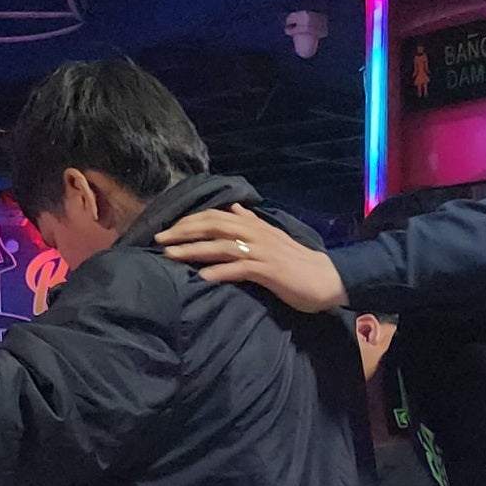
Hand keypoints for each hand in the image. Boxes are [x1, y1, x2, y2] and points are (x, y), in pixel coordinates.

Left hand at [156, 204, 347, 312]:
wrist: (326, 278)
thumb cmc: (296, 262)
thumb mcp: (272, 237)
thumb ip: (251, 222)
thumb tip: (234, 207)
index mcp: (254, 225)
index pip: (215, 216)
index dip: (189, 220)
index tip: (168, 228)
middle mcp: (255, 234)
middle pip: (213, 226)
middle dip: (183, 232)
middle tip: (159, 240)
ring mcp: (261, 252)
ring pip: (221, 246)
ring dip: (193, 251)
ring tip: (170, 256)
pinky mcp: (269, 271)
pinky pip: (239, 269)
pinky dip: (219, 272)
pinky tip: (202, 277)